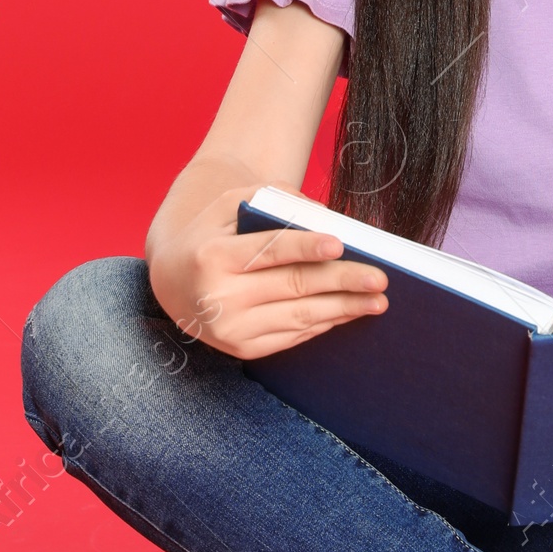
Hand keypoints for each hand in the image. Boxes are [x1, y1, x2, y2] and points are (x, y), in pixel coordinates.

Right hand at [147, 186, 388, 360]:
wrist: (173, 280)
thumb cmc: (212, 233)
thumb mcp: (230, 204)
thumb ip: (274, 201)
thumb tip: (324, 217)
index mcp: (212, 256)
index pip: (268, 251)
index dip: (305, 248)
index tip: (339, 244)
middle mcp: (217, 297)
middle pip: (292, 286)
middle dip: (341, 282)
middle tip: (379, 279)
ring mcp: (229, 329)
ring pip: (298, 317)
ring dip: (343, 309)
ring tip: (377, 301)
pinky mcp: (240, 350)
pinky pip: (291, 336)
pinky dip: (324, 324)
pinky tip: (348, 313)